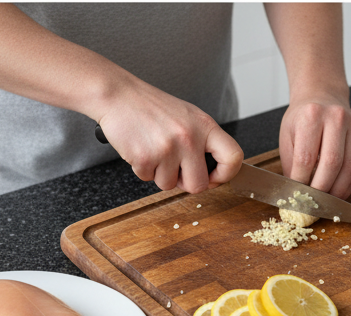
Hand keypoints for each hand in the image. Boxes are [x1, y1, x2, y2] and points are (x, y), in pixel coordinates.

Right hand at [98, 80, 243, 192]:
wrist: (117, 94)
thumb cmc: (152, 107)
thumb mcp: (188, 117)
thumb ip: (203, 143)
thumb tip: (215, 176)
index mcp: (204, 126)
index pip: (233, 157)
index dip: (226, 174)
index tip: (215, 176)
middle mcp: (189, 138)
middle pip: (199, 185)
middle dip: (186, 182)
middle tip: (175, 167)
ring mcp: (167, 148)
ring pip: (170, 185)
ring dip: (160, 174)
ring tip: (153, 149)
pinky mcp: (145, 157)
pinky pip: (148, 179)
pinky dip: (143, 169)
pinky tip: (140, 147)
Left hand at [278, 96, 350, 198]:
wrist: (323, 97)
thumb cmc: (303, 119)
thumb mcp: (289, 135)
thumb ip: (291, 163)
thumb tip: (295, 194)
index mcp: (312, 115)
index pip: (306, 157)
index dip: (301, 182)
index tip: (297, 196)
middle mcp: (336, 118)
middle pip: (331, 164)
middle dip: (321, 189)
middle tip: (313, 203)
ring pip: (349, 169)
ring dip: (337, 192)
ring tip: (326, 202)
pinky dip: (348, 186)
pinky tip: (338, 193)